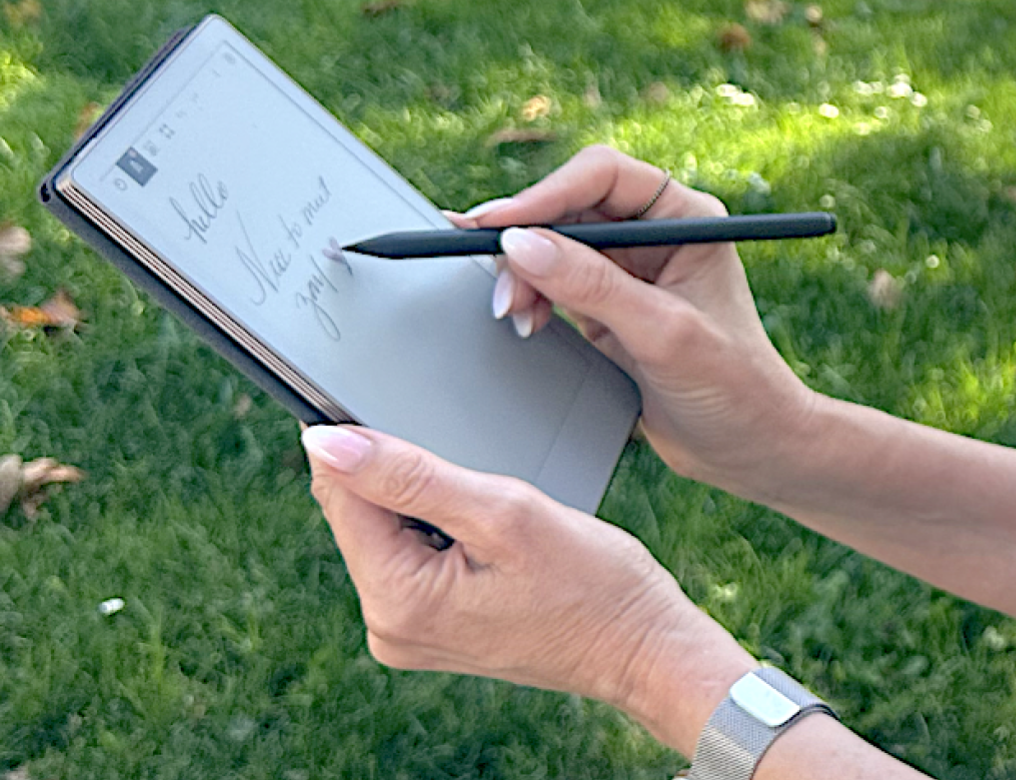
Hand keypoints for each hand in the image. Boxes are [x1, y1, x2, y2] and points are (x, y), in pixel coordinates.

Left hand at [300, 422, 749, 748]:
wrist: (641, 644)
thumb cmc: (592, 581)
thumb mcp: (504, 511)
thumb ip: (409, 475)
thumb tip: (322, 442)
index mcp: (395, 600)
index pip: (341, 494)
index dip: (367, 443)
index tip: (419, 423)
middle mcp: (387, 626)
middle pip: (361, 514)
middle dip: (410, 480)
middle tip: (485, 484)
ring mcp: (407, 633)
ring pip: (389, 532)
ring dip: (431, 504)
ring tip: (499, 519)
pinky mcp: (430, 628)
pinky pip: (414, 557)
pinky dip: (445, 530)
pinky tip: (494, 539)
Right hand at [456, 145, 820, 498]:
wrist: (748, 447)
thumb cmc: (734, 386)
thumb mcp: (663, 332)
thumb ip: (593, 286)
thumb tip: (520, 244)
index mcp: (686, 216)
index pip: (603, 176)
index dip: (545, 193)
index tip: (497, 224)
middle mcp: (656, 234)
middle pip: (569, 208)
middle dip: (526, 240)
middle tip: (499, 284)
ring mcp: (629, 271)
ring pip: (553, 246)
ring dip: (524, 274)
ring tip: (514, 313)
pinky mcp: (608, 308)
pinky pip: (552, 284)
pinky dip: (531, 298)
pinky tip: (526, 324)